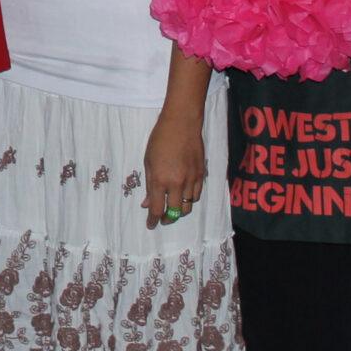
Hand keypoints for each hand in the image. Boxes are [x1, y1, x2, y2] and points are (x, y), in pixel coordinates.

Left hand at [143, 108, 206, 229]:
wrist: (182, 124)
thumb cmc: (160, 140)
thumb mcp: (148, 162)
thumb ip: (150, 185)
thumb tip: (148, 203)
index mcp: (161, 180)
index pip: (158, 209)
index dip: (153, 220)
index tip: (151, 225)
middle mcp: (177, 183)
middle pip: (175, 212)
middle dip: (167, 219)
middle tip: (162, 218)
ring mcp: (192, 180)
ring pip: (188, 206)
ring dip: (179, 210)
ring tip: (173, 207)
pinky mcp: (202, 175)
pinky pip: (197, 195)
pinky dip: (189, 200)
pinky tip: (184, 195)